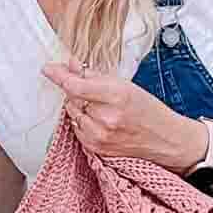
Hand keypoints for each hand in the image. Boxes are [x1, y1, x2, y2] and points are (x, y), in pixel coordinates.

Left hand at [43, 60, 207, 171]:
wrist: (164, 140)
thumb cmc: (148, 110)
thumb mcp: (126, 85)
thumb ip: (94, 75)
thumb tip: (70, 64)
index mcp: (116, 96)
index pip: (76, 86)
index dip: (59, 76)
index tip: (48, 68)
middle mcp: (105, 118)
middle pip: (72, 98)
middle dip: (77, 91)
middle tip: (94, 91)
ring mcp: (99, 136)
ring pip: (73, 114)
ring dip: (80, 107)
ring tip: (101, 108)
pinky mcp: (96, 149)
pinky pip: (77, 129)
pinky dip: (83, 122)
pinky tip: (100, 121)